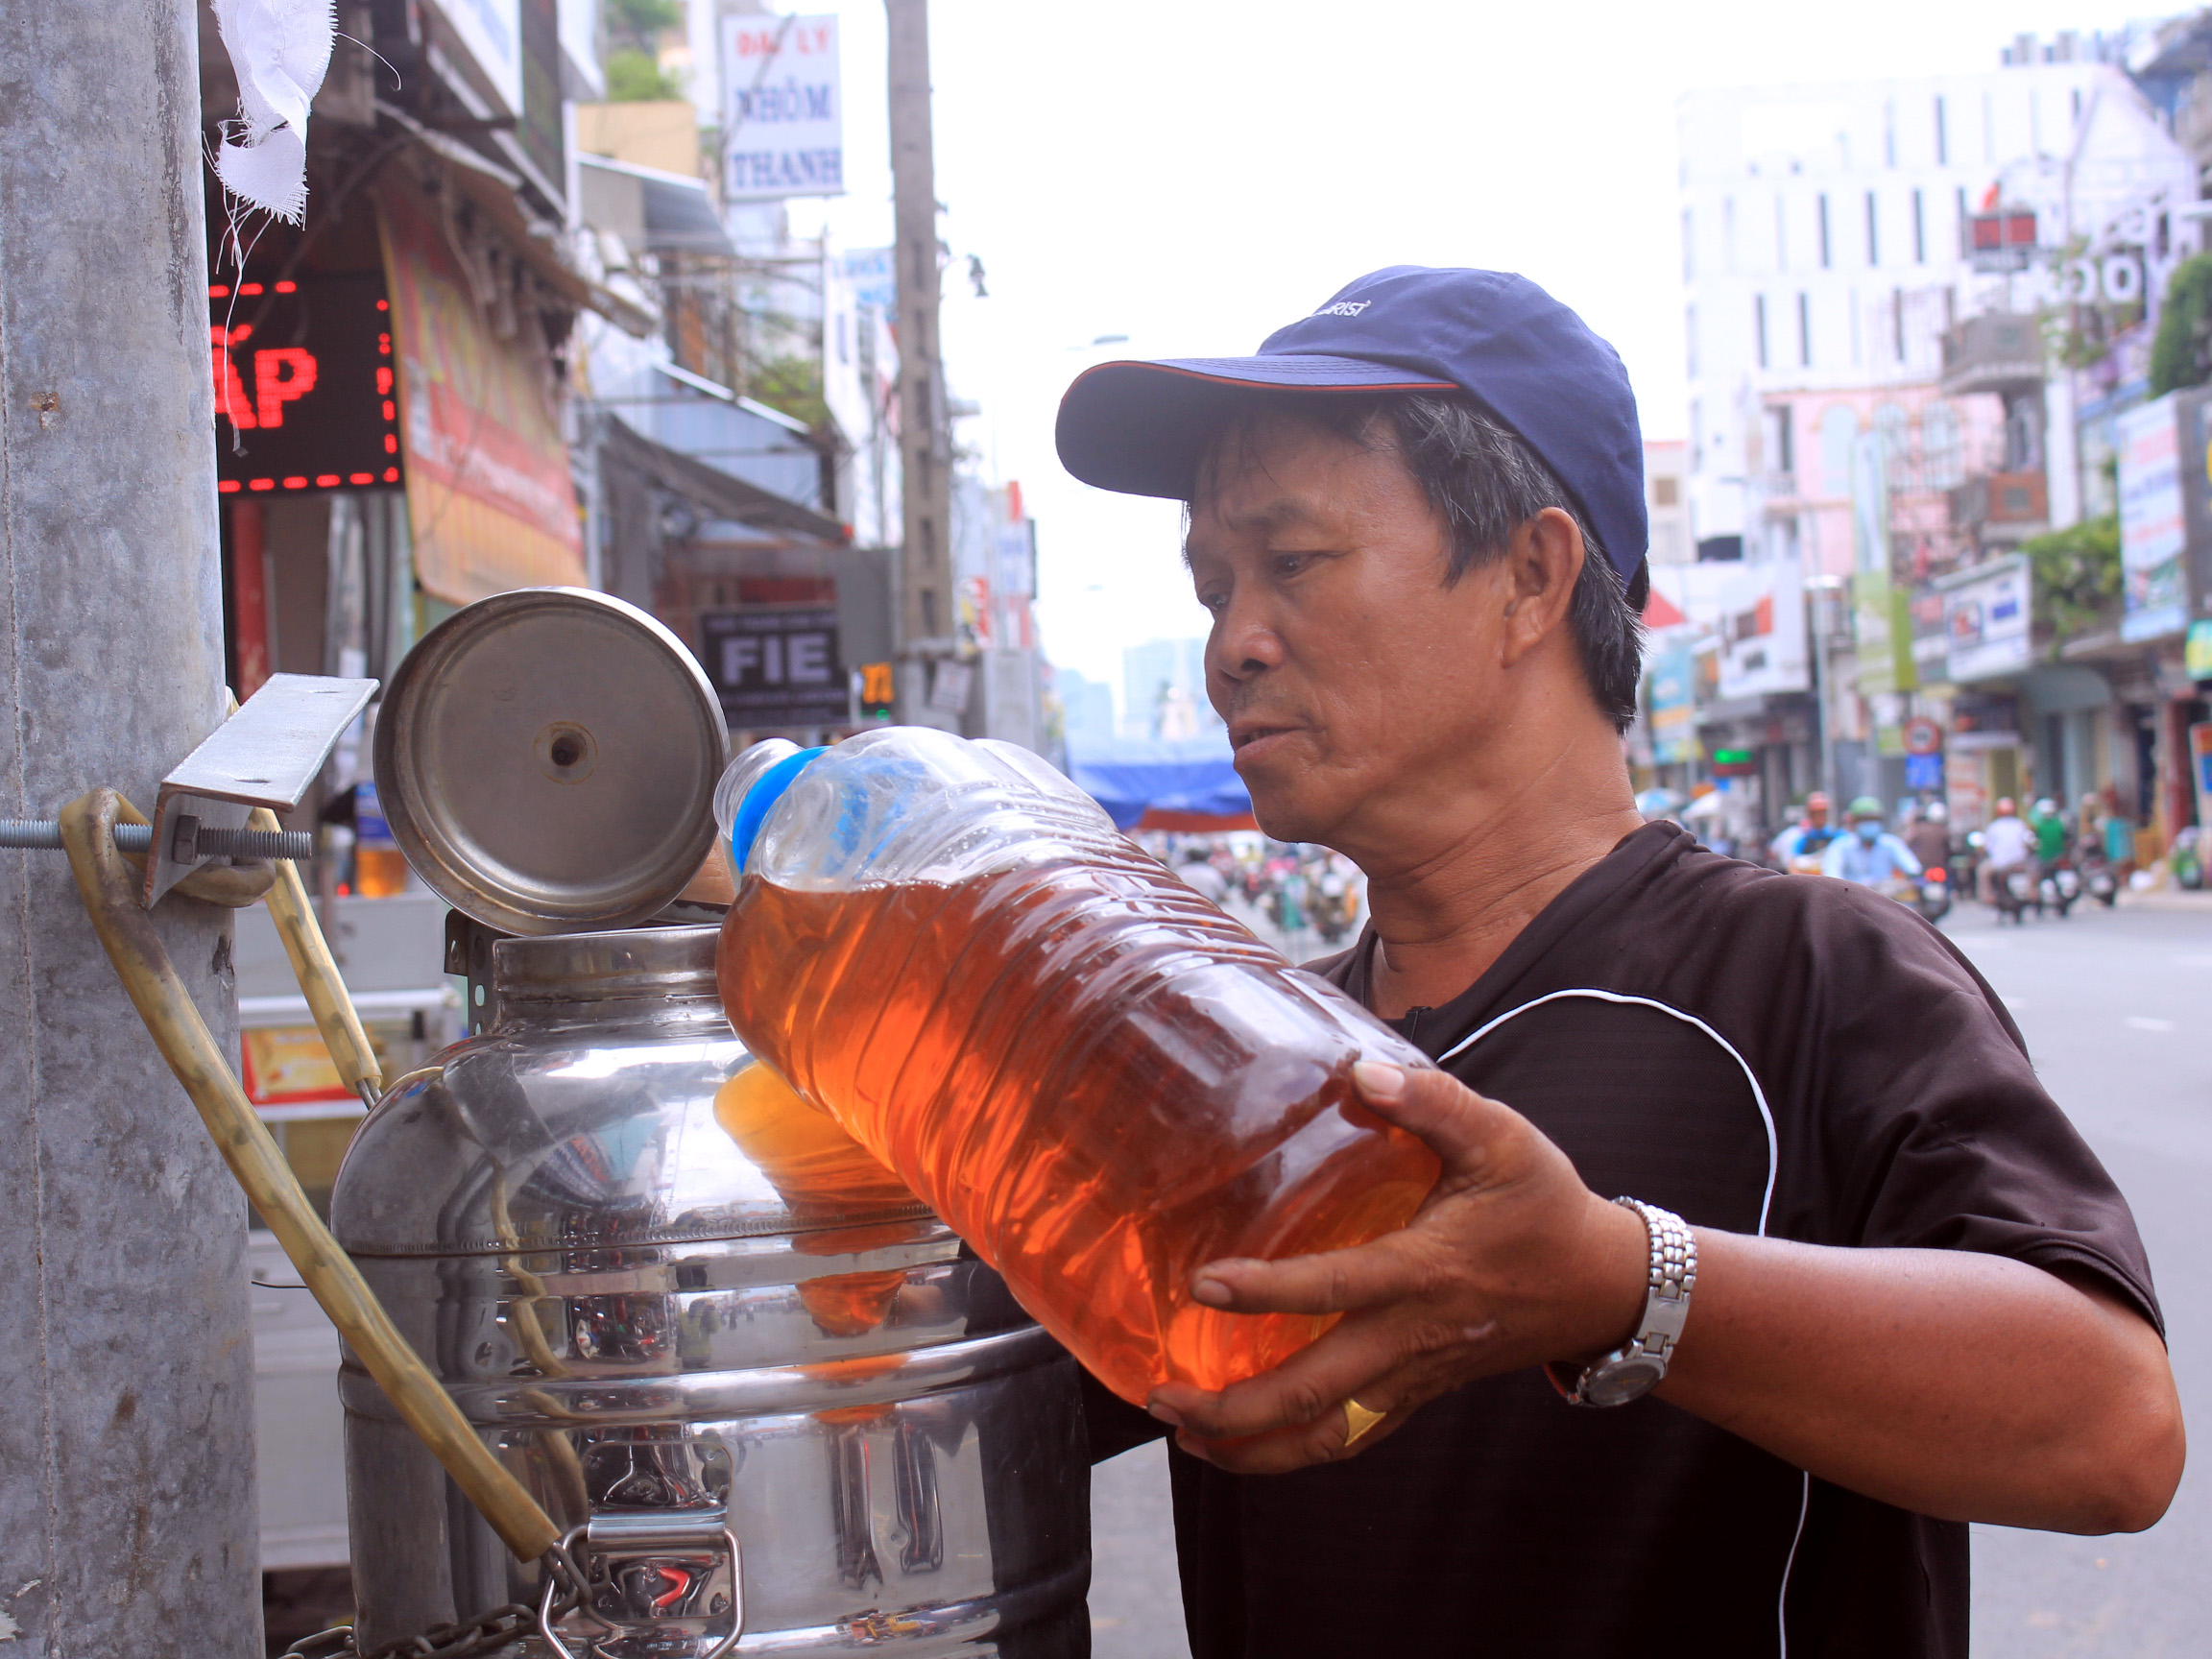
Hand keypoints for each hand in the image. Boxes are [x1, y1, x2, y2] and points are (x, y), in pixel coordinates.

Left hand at [1146, 1060, 1650, 1472]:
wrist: (1601, 1285)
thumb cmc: (1546, 1206)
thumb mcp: (1501, 1137)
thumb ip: (1431, 1102)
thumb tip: (1360, 1073)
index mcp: (1423, 1271)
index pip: (1334, 1289)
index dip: (1267, 1292)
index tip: (1204, 1285)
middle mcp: (1411, 1336)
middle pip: (1314, 1392)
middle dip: (1234, 1407)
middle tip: (1163, 1396)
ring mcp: (1413, 1375)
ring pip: (1328, 1435)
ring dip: (1254, 1446)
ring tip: (1188, 1433)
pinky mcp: (1418, 1391)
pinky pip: (1352, 1437)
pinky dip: (1296, 1450)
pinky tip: (1250, 1442)